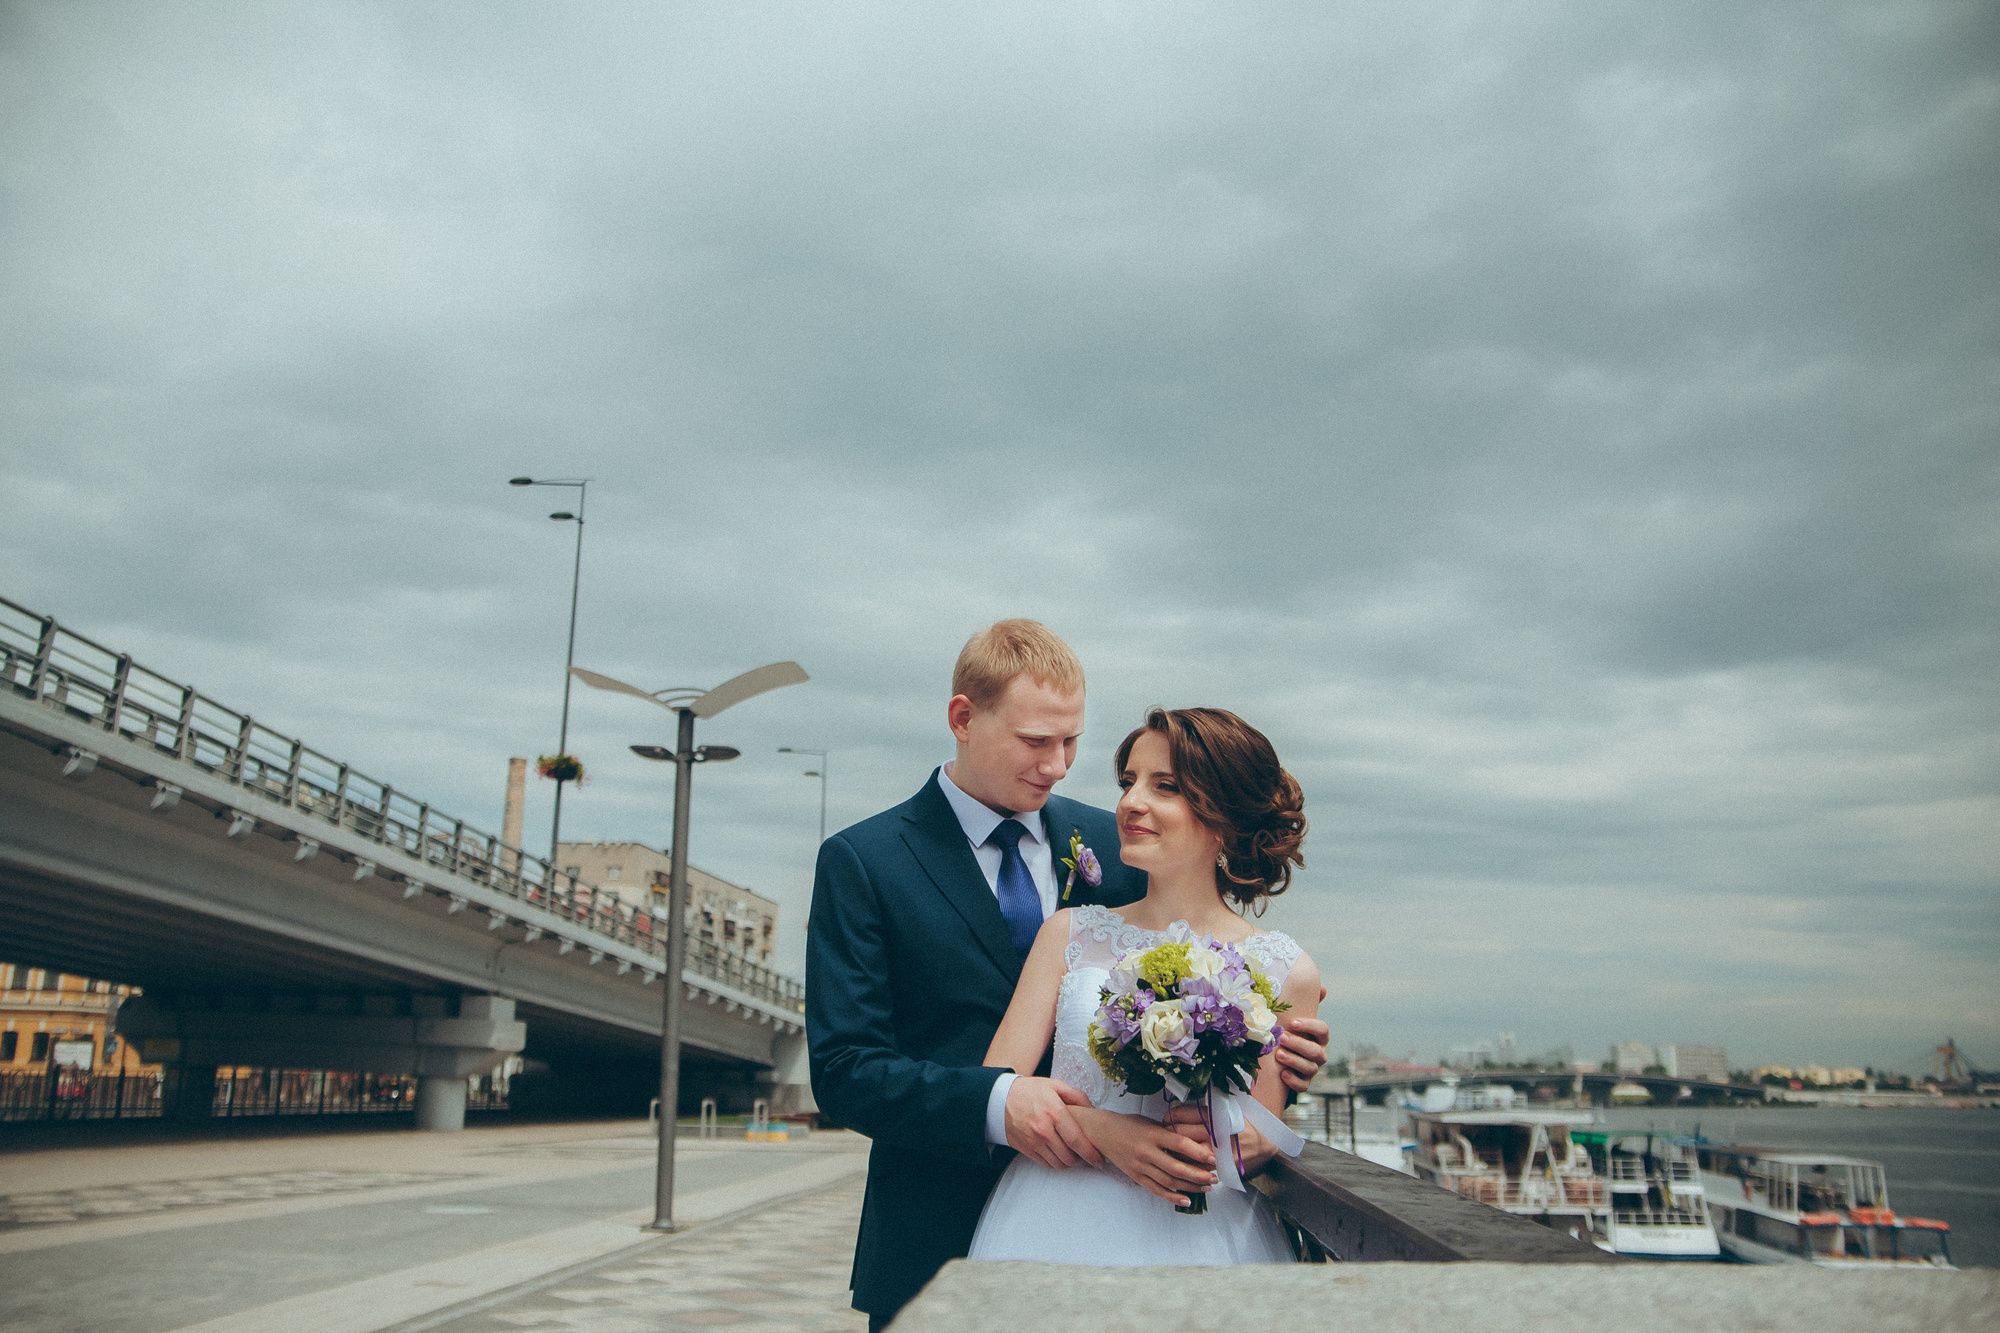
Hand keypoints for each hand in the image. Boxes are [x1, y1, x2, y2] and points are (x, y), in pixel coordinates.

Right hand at [1004, 1077, 1103, 1169]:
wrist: (999, 1099)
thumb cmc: (1030, 1091)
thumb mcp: (1055, 1085)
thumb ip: (1077, 1096)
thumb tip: (1094, 1110)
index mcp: (1053, 1112)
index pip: (1076, 1140)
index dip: (1091, 1154)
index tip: (1100, 1160)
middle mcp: (1043, 1129)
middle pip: (1069, 1157)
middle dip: (1082, 1160)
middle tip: (1088, 1156)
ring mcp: (1033, 1142)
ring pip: (1059, 1164)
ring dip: (1070, 1163)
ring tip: (1075, 1155)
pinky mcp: (1026, 1149)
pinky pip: (1046, 1164)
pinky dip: (1057, 1163)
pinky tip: (1061, 1155)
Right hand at [1073, 1106, 1217, 1206]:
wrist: (1102, 1132)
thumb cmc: (1130, 1125)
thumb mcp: (1150, 1123)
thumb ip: (1169, 1133)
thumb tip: (1195, 1145)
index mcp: (1152, 1134)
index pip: (1179, 1144)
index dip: (1197, 1152)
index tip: (1213, 1158)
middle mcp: (1146, 1151)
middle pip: (1175, 1167)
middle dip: (1198, 1175)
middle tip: (1214, 1178)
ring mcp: (1140, 1166)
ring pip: (1168, 1181)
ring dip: (1190, 1186)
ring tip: (1207, 1187)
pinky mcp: (1136, 1176)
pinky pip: (1156, 1190)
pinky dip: (1172, 1197)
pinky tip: (1186, 1200)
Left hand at [1164, 1103, 1278, 1174]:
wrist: (1264, 1142)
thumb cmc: (1243, 1123)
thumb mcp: (1227, 1109)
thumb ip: (1207, 1108)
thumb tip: (1180, 1106)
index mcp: (1215, 1116)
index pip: (1185, 1114)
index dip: (1171, 1116)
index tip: (1166, 1118)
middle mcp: (1215, 1132)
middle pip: (1181, 1133)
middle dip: (1169, 1132)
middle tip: (1165, 1132)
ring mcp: (1216, 1150)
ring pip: (1185, 1151)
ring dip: (1174, 1149)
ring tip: (1170, 1146)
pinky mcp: (1219, 1164)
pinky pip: (1196, 1165)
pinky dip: (1187, 1162)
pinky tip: (1183, 1159)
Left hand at [1275, 999, 1329, 1094]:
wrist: (1278, 1056)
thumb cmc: (1289, 1031)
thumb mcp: (1295, 1016)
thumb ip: (1306, 1003)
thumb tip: (1323, 987)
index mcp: (1318, 1037)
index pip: (1323, 1030)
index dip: (1310, 1026)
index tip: (1293, 1022)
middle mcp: (1318, 1053)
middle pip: (1316, 1051)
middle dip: (1299, 1044)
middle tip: (1282, 1038)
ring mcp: (1312, 1069)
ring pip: (1311, 1068)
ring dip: (1294, 1061)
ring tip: (1279, 1054)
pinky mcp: (1303, 1082)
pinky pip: (1304, 1086)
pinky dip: (1294, 1081)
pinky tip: (1282, 1074)